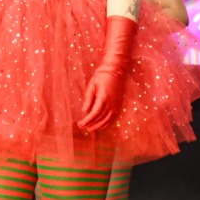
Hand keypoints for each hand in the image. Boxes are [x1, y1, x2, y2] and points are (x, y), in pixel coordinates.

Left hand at [79, 16, 136, 132]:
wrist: (116, 70)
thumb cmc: (102, 75)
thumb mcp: (92, 85)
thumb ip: (88, 99)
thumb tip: (84, 111)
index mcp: (104, 98)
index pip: (95, 113)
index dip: (88, 120)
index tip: (80, 124)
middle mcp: (111, 103)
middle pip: (101, 118)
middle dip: (91, 124)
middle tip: (83, 127)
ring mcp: (116, 105)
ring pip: (108, 120)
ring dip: (99, 126)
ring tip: (90, 129)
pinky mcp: (119, 105)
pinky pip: (113, 117)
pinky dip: (107, 123)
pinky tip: (101, 126)